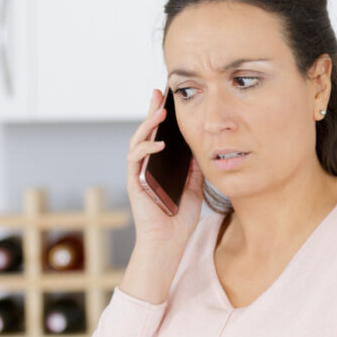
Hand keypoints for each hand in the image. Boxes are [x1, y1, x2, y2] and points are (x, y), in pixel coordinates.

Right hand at [125, 89, 203, 247]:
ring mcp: (138, 174)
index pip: (160, 136)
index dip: (162, 117)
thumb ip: (194, 168)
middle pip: (146, 133)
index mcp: (159, 165)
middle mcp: (146, 166)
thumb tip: (201, 146)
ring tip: (160, 113)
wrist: (170, 243)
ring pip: (138, 142)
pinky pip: (135, 161)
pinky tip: (158, 143)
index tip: (169, 98)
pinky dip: (145, 149)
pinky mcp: (134, 184)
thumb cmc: (180, 218)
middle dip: (151, 112)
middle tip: (159, 93)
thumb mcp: (194, 187)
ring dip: (147, 126)